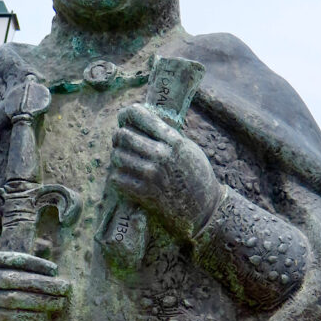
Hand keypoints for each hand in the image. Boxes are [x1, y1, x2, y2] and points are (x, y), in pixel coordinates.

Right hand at [0, 240, 70, 320]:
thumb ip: (13, 246)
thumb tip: (46, 246)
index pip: (11, 259)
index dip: (35, 264)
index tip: (55, 270)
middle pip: (13, 281)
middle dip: (41, 285)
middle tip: (64, 288)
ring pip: (8, 301)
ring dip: (36, 304)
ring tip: (57, 304)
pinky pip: (1, 319)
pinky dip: (22, 320)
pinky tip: (40, 319)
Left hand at [109, 104, 220, 239]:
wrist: (203, 207)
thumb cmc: (196, 174)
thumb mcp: (187, 147)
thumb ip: (166, 135)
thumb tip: (143, 120)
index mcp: (173, 140)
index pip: (139, 115)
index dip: (127, 114)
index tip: (125, 118)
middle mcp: (161, 155)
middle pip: (123, 135)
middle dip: (119, 136)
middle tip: (121, 140)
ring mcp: (151, 175)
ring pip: (117, 156)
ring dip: (118, 157)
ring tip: (125, 159)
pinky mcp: (144, 193)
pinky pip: (117, 178)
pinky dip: (119, 176)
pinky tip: (127, 176)